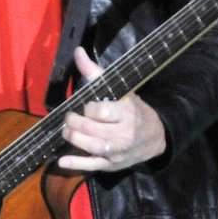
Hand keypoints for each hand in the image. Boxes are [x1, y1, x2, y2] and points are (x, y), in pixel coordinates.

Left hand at [57, 46, 166, 171]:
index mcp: (127, 113)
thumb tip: (78, 52)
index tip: (87, 106)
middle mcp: (123, 134)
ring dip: (73, 138)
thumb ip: (96, 73)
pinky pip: (92, 166)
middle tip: (70, 117)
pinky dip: (75, 164)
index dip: (88, 108)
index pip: (99, 111)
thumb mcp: (120, 91)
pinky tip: (62, 161)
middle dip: (75, 122)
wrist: (155, 137)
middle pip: (91, 129)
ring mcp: (117, 151)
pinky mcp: (111, 164)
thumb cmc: (134, 110)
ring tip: (67, 131)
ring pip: (91, 146)